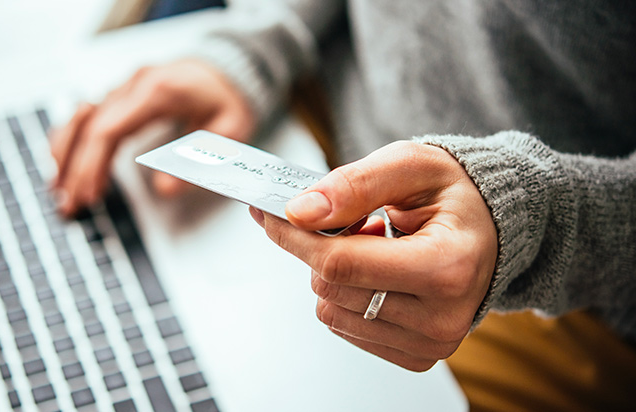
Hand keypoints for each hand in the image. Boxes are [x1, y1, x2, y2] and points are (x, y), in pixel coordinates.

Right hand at [51, 59, 255, 216]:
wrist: (231, 67)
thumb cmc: (229, 97)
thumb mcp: (229, 131)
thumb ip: (198, 160)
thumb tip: (165, 189)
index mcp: (158, 91)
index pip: (108, 129)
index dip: (93, 165)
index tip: (89, 194)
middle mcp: (135, 84)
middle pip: (88, 126)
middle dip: (74, 168)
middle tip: (69, 203)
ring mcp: (126, 86)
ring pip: (80, 117)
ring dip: (65, 153)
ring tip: (58, 188)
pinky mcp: (124, 93)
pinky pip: (88, 113)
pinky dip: (72, 138)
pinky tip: (63, 161)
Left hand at [249, 141, 497, 370]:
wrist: (491, 229)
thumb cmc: (454, 193)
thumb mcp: (410, 165)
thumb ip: (354, 184)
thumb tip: (300, 212)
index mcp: (447, 267)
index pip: (340, 263)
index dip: (295, 236)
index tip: (272, 212)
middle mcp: (442, 318)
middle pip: (330, 288)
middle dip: (321, 248)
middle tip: (352, 221)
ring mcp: (430, 344)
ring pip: (331, 310)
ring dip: (336, 272)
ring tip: (375, 246)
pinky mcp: (415, 355)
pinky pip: (345, 326)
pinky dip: (348, 294)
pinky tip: (380, 272)